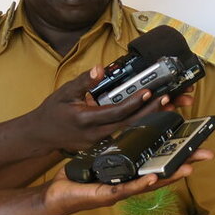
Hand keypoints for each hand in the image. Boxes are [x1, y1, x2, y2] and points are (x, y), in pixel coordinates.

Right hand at [24, 67, 192, 154]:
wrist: (41, 135)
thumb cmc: (53, 112)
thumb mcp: (65, 92)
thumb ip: (84, 81)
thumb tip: (100, 69)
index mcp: (86, 120)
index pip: (117, 112)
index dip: (135, 102)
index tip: (150, 91)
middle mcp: (97, 135)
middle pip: (131, 124)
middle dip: (153, 111)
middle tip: (171, 98)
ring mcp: (102, 143)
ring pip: (133, 130)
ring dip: (153, 118)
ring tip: (173, 105)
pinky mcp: (106, 145)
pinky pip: (128, 135)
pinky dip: (144, 124)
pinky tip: (159, 115)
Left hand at [42, 149, 212, 214]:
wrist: (55, 196)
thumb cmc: (77, 178)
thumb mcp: (97, 155)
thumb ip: (112, 142)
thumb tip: (122, 123)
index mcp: (129, 171)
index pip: (158, 160)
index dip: (176, 151)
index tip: (194, 139)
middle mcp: (129, 183)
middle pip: (163, 172)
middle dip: (185, 163)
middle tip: (206, 155)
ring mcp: (121, 191)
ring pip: (150, 182)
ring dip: (169, 175)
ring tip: (187, 167)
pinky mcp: (106, 195)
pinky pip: (127, 189)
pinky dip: (141, 184)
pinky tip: (153, 178)